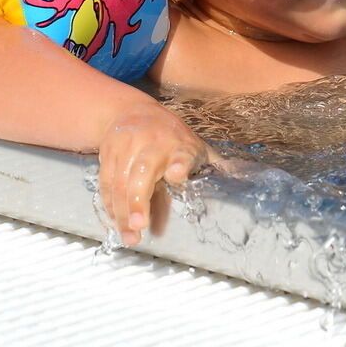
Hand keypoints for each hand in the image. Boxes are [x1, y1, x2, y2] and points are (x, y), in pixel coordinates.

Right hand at [97, 105, 219, 245]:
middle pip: (143, 171)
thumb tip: (240, 178)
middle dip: (139, 199)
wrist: (131, 111)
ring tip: (129, 235)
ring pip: (120, 180)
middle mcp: (153, 144)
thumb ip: (215, 163)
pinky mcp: (109, 153)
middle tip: (140, 225)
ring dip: (122, 210)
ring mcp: (128, 147)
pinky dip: (109, 204)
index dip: (180, 164)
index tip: (178, 175)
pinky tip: (115, 221)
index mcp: (180, 144)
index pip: (182, 153)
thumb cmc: (171, 136)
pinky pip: (106, 181)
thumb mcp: (195, 145)